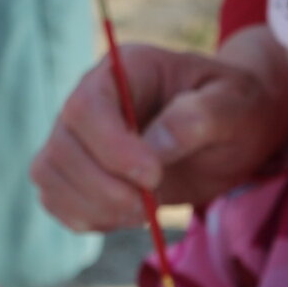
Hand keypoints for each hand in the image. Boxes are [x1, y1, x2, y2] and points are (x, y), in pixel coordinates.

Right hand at [30, 26, 287, 231]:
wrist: (235, 130)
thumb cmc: (237, 108)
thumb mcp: (234, 105)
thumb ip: (199, 117)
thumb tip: (155, 146)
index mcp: (125, 69)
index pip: (88, 106)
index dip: (110, 147)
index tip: (153, 176)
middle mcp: (92, 99)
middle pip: (62, 146)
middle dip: (103, 187)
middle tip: (151, 206)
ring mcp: (79, 136)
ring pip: (50, 174)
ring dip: (94, 206)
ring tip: (146, 211)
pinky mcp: (78, 171)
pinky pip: (56, 199)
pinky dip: (87, 218)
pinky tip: (128, 216)